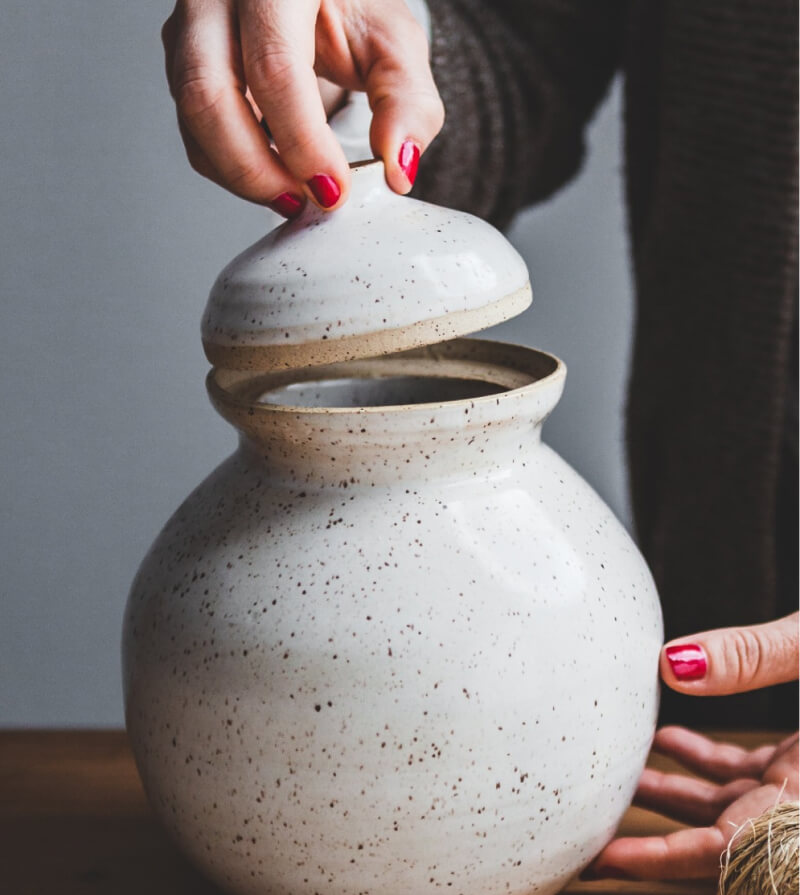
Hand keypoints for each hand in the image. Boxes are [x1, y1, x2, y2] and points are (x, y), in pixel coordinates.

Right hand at [161, 0, 443, 213]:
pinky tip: (272, 175)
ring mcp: (191, 25)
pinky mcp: (182, 59)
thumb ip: (407, 102)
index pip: (275, 68)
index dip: (302, 143)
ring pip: (193, 117)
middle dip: (257, 169)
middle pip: (208, 94)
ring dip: (241, 174)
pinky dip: (230, 166)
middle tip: (306, 200)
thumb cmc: (351, 7)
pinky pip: (192, 128)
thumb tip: (397, 166)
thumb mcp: (394, 44)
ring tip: (292, 195)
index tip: (332, 189)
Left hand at [585, 612, 798, 880]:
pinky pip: (753, 777)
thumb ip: (757, 654)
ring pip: (733, 806)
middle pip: (723, 841)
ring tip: (617, 780)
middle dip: (657, 843)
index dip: (665, 860)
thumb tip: (672, 663)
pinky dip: (708, 760)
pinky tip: (671, 737)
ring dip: (675, 793)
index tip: (607, 859)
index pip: (734, 852)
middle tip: (593, 841)